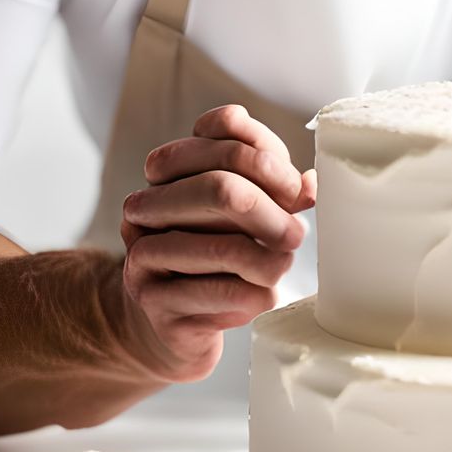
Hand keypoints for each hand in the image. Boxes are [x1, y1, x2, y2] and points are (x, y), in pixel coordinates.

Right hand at [110, 104, 316, 381]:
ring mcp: (142, 253)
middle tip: (296, 235)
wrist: (172, 322)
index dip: (269, 159)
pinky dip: (253, 296)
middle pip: (221, 188)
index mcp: (169, 167)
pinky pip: (218, 294)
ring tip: (281, 267)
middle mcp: (147, 203)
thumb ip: (274, 190)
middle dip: (270, 213)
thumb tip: (309, 184)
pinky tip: (262, 296)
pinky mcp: (153, 302)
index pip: (223, 129)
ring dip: (267, 261)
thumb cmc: (214, 256)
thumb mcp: (244, 213)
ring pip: (222, 248)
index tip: (294, 191)